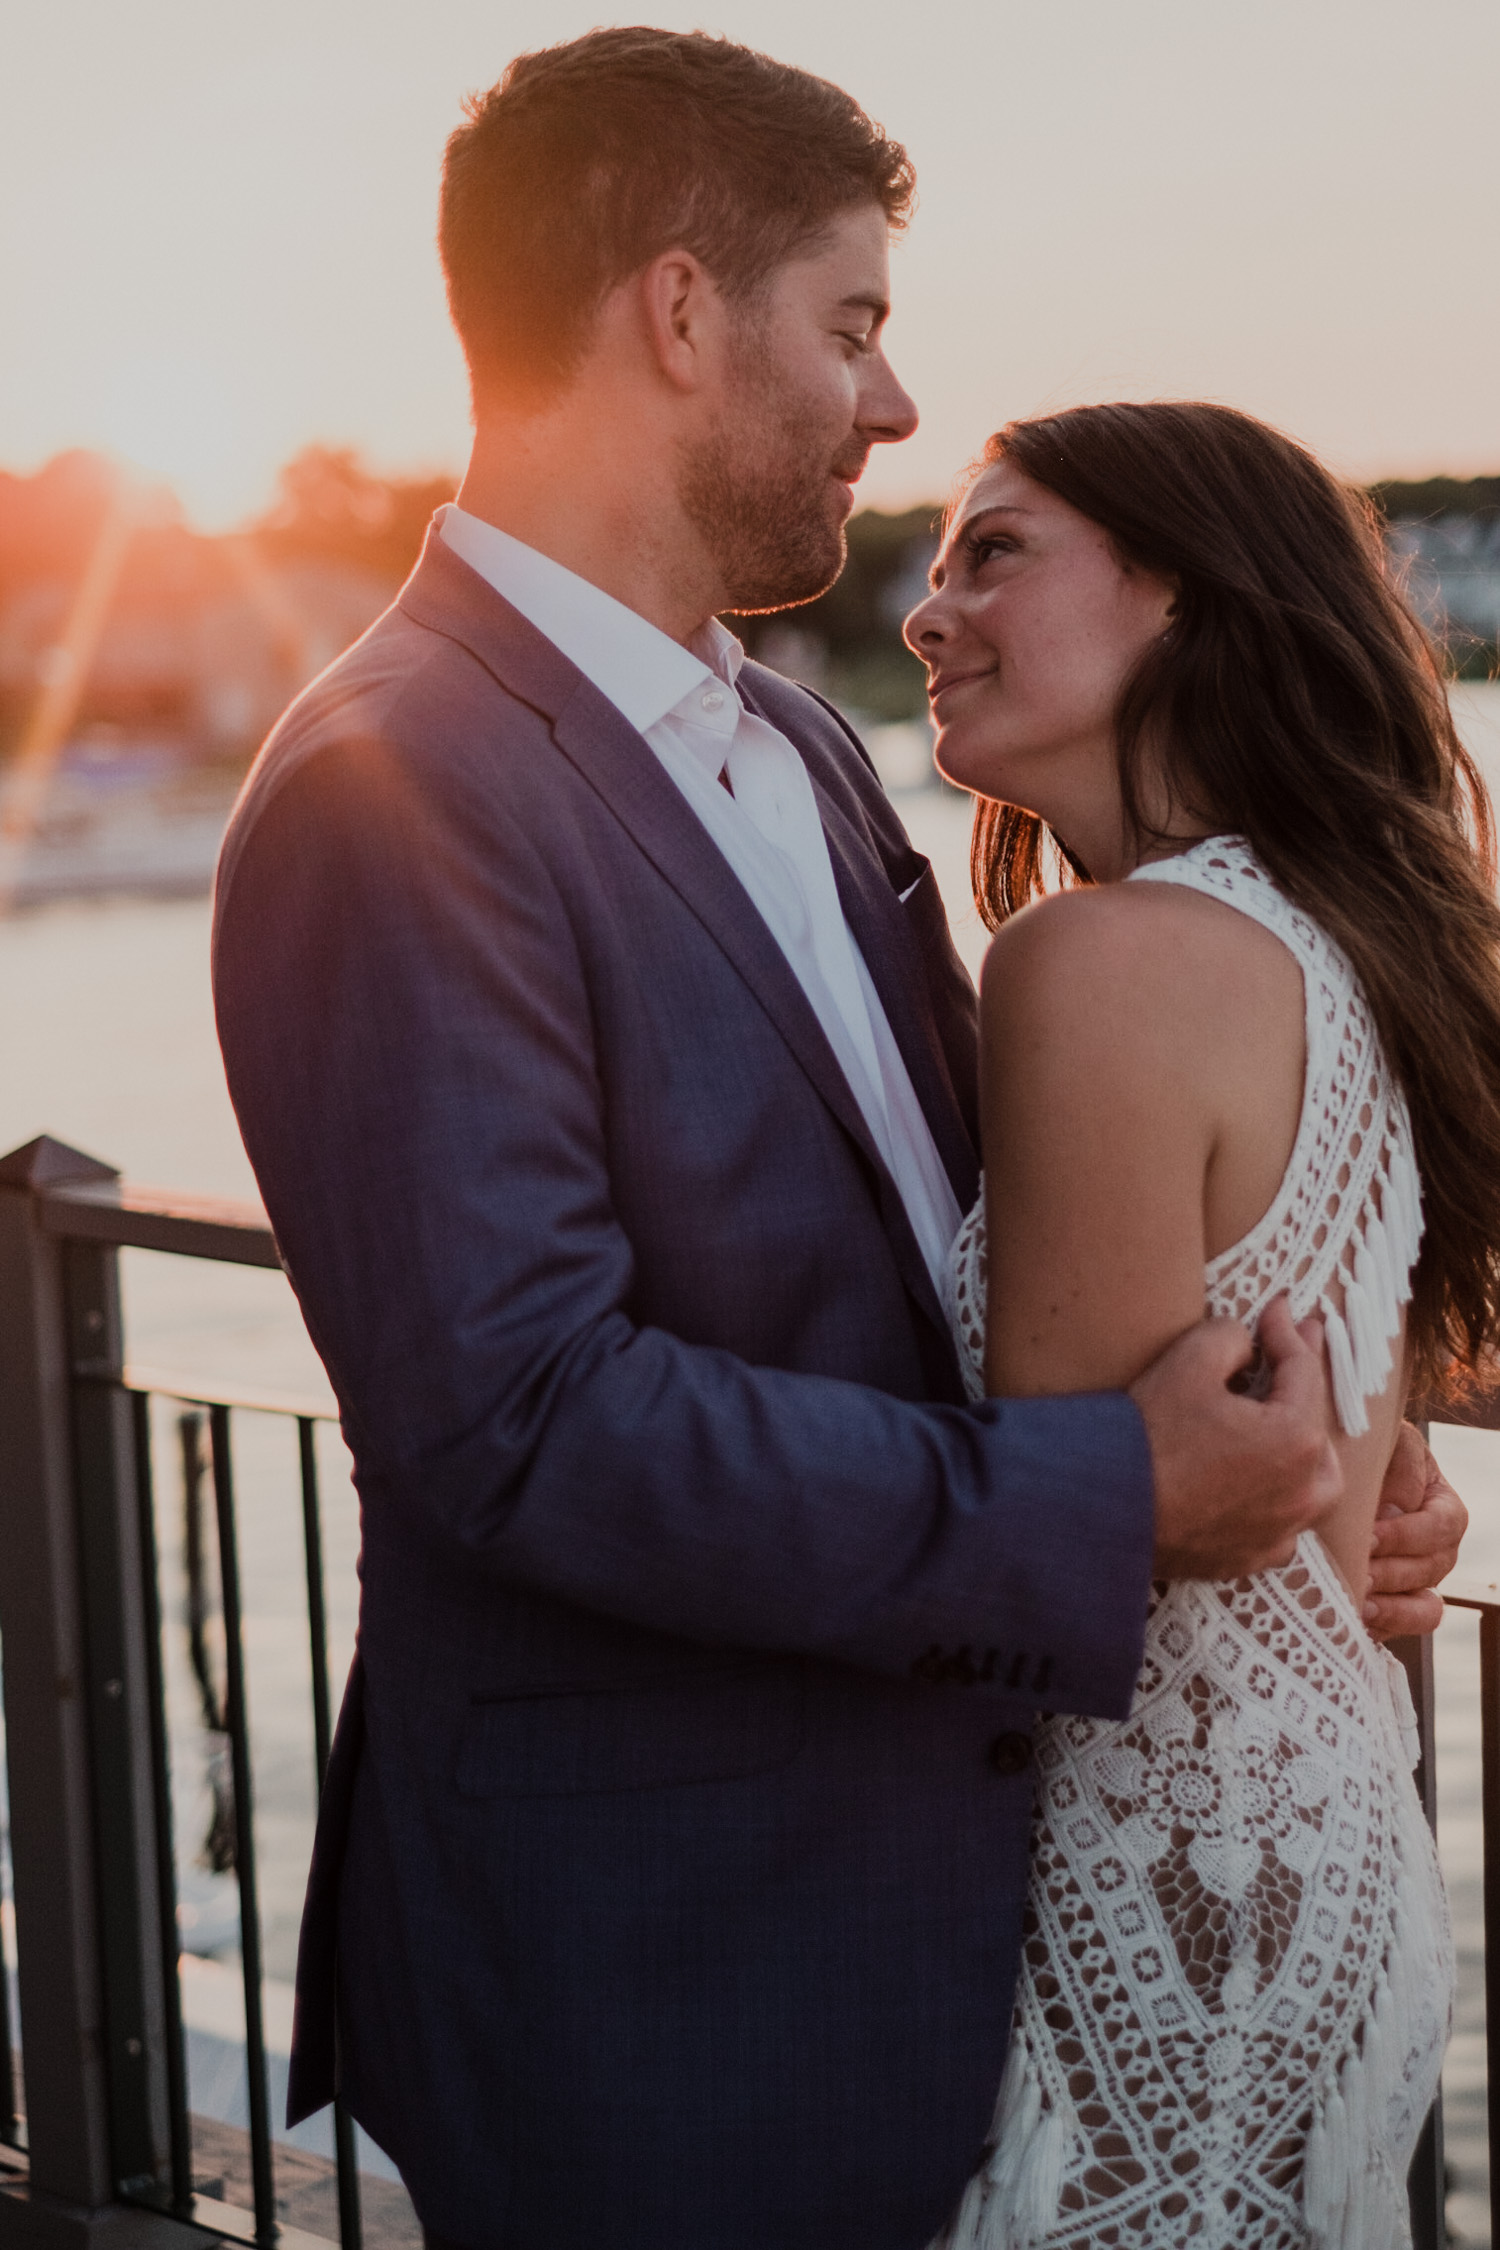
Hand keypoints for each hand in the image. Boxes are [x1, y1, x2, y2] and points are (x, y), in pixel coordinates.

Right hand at [1131, 1297, 1341, 1579]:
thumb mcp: (1188, 1361)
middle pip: (1319, 1431)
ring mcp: (1280, 1532)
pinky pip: (1283, 1525)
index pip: (1303, 1372)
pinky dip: (1280, 1500)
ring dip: (1306, 1451)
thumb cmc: (1149, 1435)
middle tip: (1291, 1356)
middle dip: (1305, 1392)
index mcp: (1297, 1439)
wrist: (1105, 1509)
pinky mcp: (1251, 1558)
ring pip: (1315, 1485)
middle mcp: (1303, 1492)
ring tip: (1290, 1428)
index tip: (1280, 1309)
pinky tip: (1262, 1487)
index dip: (1289, 1332)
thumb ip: (1231, 1337)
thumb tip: (1248, 1344)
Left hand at [1363, 1421, 1466, 1640]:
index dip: (1407, 1535)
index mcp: (1443, 1509)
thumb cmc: (1365, 1454)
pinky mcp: (1391, 1606)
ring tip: (1360, 1603)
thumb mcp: (1389, 1442)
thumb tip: (1400, 1507)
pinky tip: (1351, 1620)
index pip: (1441, 1528)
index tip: (1369, 1536)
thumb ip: (1402, 1463)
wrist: (1332, 1476)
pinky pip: (1399, 1630)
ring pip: (1424, 1610)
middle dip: (1392, 1573)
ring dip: (1394, 1610)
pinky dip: (1380, 1629)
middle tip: (1357, 1571)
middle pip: (1431, 1571)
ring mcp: (1416, 1582)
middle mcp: (1437, 1550)